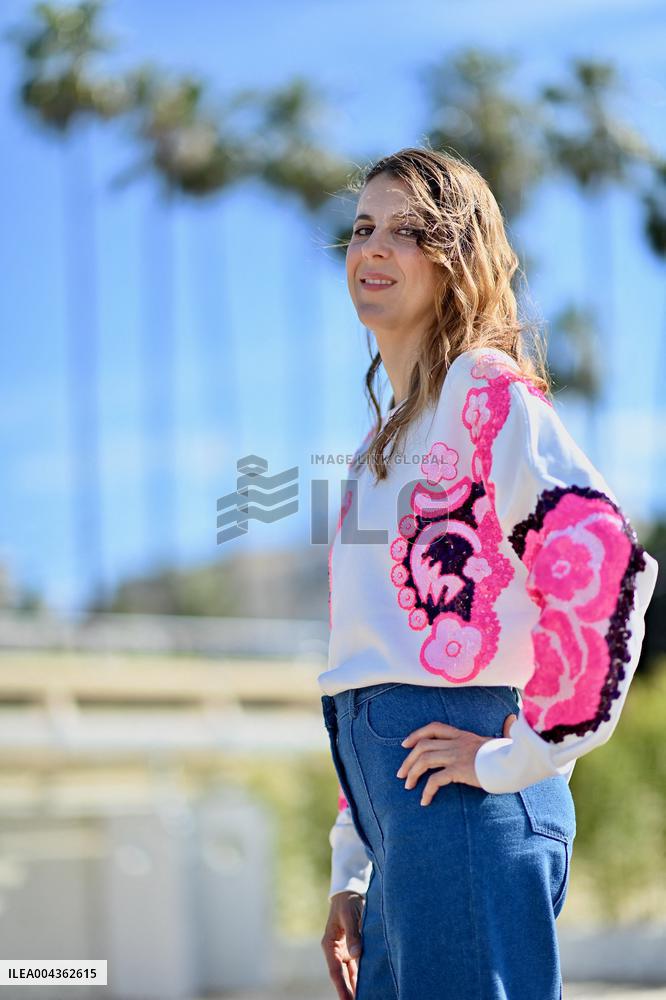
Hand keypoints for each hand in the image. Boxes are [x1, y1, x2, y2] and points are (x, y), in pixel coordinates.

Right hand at [321, 890, 364, 998]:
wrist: (350, 892)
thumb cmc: (348, 902)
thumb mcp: (350, 916)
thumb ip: (354, 934)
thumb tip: (356, 955)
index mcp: (329, 944)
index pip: (336, 971)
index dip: (342, 987)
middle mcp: (335, 951)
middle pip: (342, 977)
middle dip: (349, 992)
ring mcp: (343, 951)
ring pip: (350, 974)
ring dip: (355, 987)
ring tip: (365, 998)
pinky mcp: (352, 949)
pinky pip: (356, 967)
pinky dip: (361, 977)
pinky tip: (368, 987)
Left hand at [396, 713, 517, 803]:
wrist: (518, 762)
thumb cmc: (512, 754)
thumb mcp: (503, 741)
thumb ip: (505, 731)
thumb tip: (513, 719)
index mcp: (463, 735)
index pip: (434, 727)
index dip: (416, 734)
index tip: (405, 744)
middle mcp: (457, 742)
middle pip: (423, 745)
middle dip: (408, 759)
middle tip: (401, 774)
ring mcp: (457, 755)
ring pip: (424, 760)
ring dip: (412, 773)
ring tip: (407, 786)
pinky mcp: (460, 769)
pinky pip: (435, 779)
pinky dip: (426, 790)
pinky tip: (425, 801)